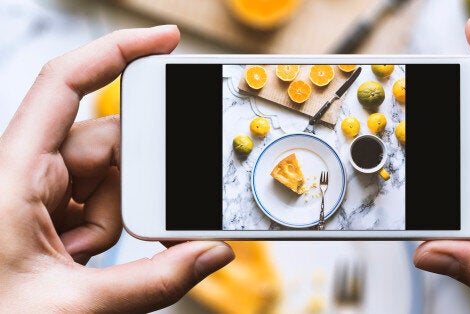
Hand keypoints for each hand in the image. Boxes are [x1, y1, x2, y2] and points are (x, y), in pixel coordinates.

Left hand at [0, 26, 233, 311]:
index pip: (65, 85)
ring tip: (87, 261)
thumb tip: (210, 253)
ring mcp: (42, 193)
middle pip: (105, 143)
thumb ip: (151, 283)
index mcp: (12, 174)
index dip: (116, 51)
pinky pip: (102, 202)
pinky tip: (90, 259)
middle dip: (130, 187)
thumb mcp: (72, 305)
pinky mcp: (54, 214)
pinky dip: (112, 229)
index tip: (165, 40)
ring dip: (116, 221)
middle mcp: (27, 172)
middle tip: (137, 228)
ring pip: (109, 178)